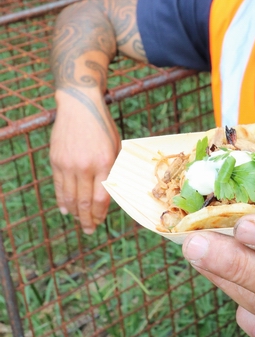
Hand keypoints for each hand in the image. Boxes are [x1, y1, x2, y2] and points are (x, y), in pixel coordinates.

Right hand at [50, 89, 119, 233]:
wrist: (80, 106)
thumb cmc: (103, 126)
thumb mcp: (116, 145)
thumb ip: (114, 168)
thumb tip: (113, 192)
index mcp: (104, 162)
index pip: (101, 197)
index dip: (101, 213)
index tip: (101, 220)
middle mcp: (85, 166)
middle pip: (84, 202)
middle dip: (88, 219)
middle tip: (90, 230)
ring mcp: (68, 164)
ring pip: (70, 197)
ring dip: (75, 213)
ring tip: (80, 222)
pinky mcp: (56, 161)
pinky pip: (59, 186)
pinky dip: (62, 200)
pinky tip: (66, 209)